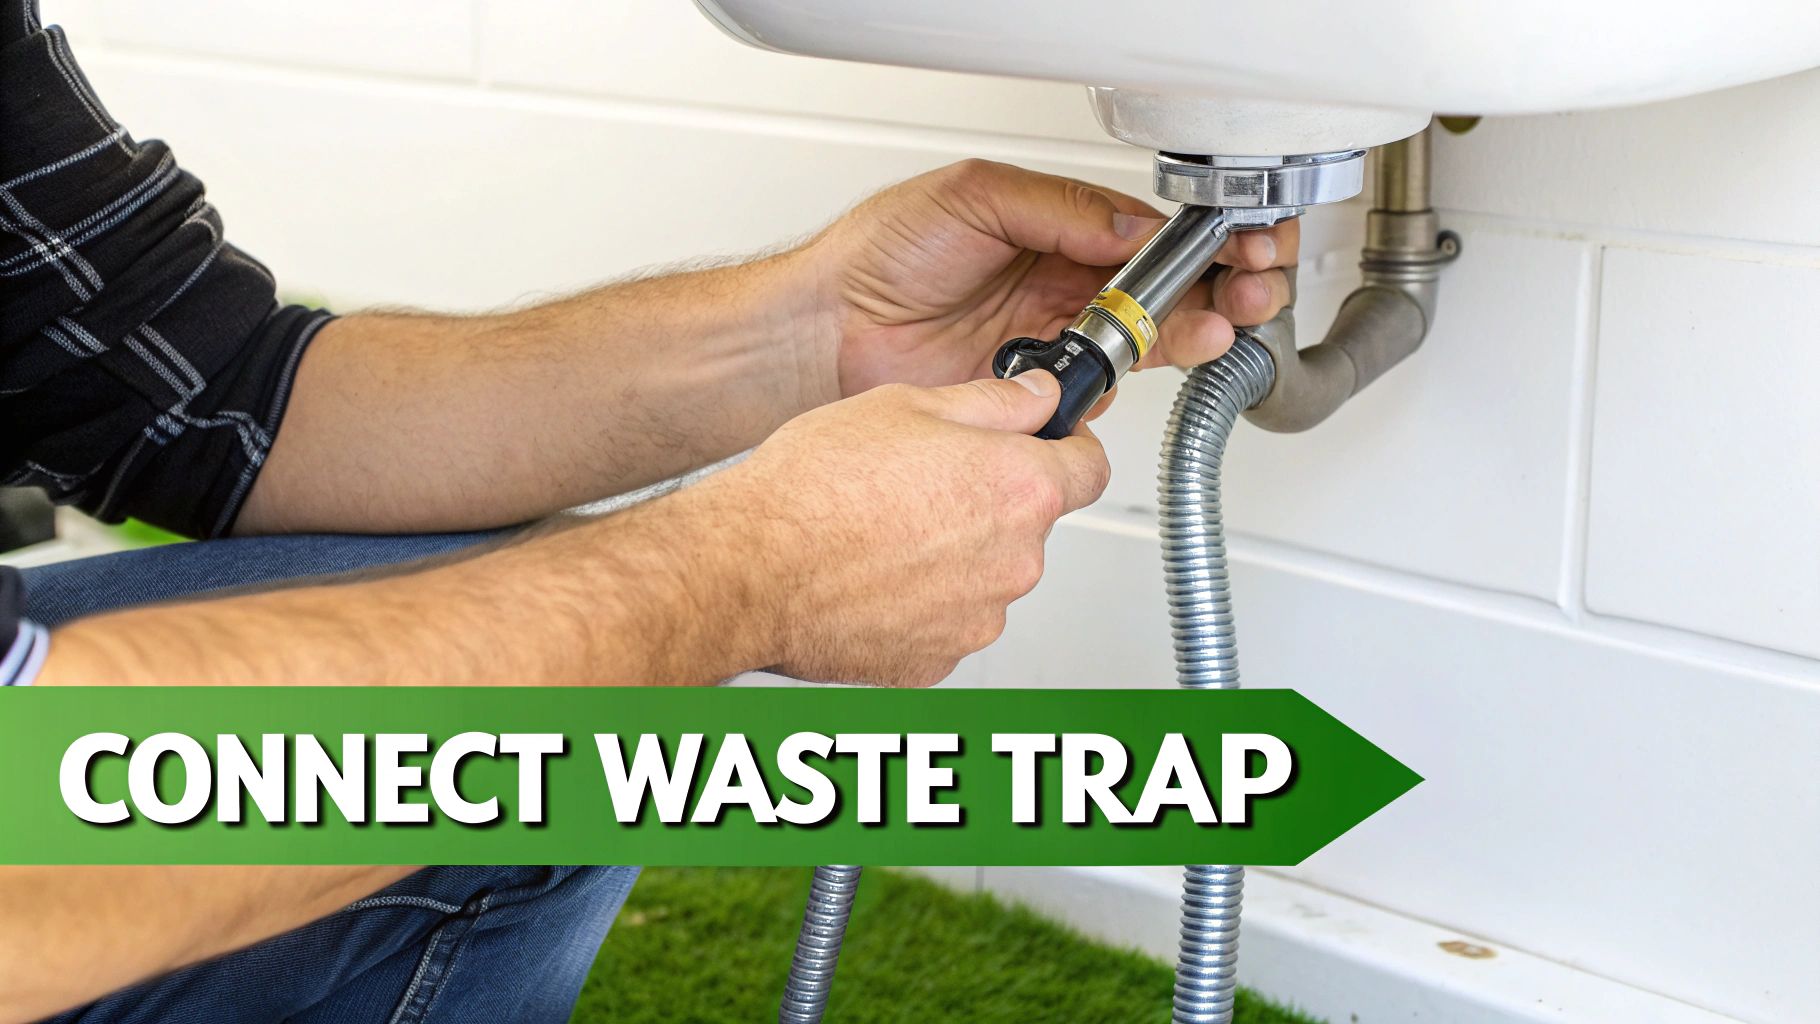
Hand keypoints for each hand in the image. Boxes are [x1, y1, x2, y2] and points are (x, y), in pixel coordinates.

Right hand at [689, 370, 1107, 685]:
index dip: (1066, 449)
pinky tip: (870, 578)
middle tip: (922, 484)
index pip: (1091, 468)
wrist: (748, 570)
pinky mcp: (937, 662)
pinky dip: (919, 604)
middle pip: (1030, 525)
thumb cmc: (813, 489)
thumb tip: (1037, 397)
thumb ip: (992, 403)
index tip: (1042, 444)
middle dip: (990, 503)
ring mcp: (978, 619)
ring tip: (882, 533)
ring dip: (953, 557)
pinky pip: (945, 623)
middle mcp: (1014, 562)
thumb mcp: (907, 405)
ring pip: (986, 577)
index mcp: (1019, 489)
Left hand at [800, 159, 1298, 400]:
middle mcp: (1063, 289)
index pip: (1152, 237)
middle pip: (1168, 292)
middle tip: (1253, 285)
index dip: (1204, 240)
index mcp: (1058, 233)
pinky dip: (1129, 382)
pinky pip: (1098, 394)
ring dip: (1196, 331)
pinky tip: (1143, 365)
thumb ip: (1059, 209)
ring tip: (1222, 321)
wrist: (825, 330)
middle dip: (1223, 287)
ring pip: (1147, 342)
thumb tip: (1129, 228)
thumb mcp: (973, 197)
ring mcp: (1053, 345)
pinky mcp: (1034, 396)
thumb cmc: (878, 255)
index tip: (1240, 242)